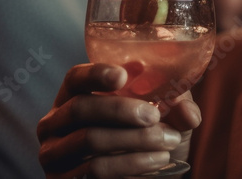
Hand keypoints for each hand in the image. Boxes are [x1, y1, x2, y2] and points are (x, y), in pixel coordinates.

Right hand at [37, 63, 201, 178]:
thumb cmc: (144, 139)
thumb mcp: (162, 117)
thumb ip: (175, 106)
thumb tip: (188, 112)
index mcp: (72, 97)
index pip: (74, 78)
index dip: (95, 73)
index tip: (122, 75)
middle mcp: (54, 124)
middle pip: (80, 108)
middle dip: (120, 110)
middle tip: (155, 116)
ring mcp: (54, 155)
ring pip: (90, 140)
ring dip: (134, 140)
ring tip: (167, 141)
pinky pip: (94, 170)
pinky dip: (130, 164)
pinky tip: (156, 161)